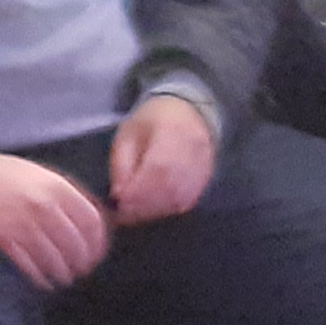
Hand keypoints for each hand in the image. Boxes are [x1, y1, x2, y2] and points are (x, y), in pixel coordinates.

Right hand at [0, 153, 110, 287]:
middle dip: (83, 262)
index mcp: (58, 188)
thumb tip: (94, 218)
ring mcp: (23, 224)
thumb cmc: (9, 175)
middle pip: (75, 244)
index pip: (91, 222)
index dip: (98, 242)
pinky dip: (40, 277)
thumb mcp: (44, 174)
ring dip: (63, 273)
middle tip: (83, 270)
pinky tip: (45, 281)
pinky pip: (29, 265)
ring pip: (54, 259)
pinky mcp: (3, 239)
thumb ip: (69, 194)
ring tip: (65, 278)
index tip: (98, 253)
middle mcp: (44, 207)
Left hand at [109, 94, 216, 222]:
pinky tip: (153, 209)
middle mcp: (193, 149)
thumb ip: (122, 164)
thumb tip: (119, 195)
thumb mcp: (128, 134)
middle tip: (124, 212)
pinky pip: (187, 201)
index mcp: (171, 130)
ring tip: (135, 212)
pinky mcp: (206, 179)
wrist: (188, 112)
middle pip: (170, 186)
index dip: (138, 189)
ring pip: (180, 198)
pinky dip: (168, 209)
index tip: (119, 201)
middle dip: (144, 204)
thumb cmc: (153, 122)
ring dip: (155, 210)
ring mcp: (203, 165)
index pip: (158, 166)